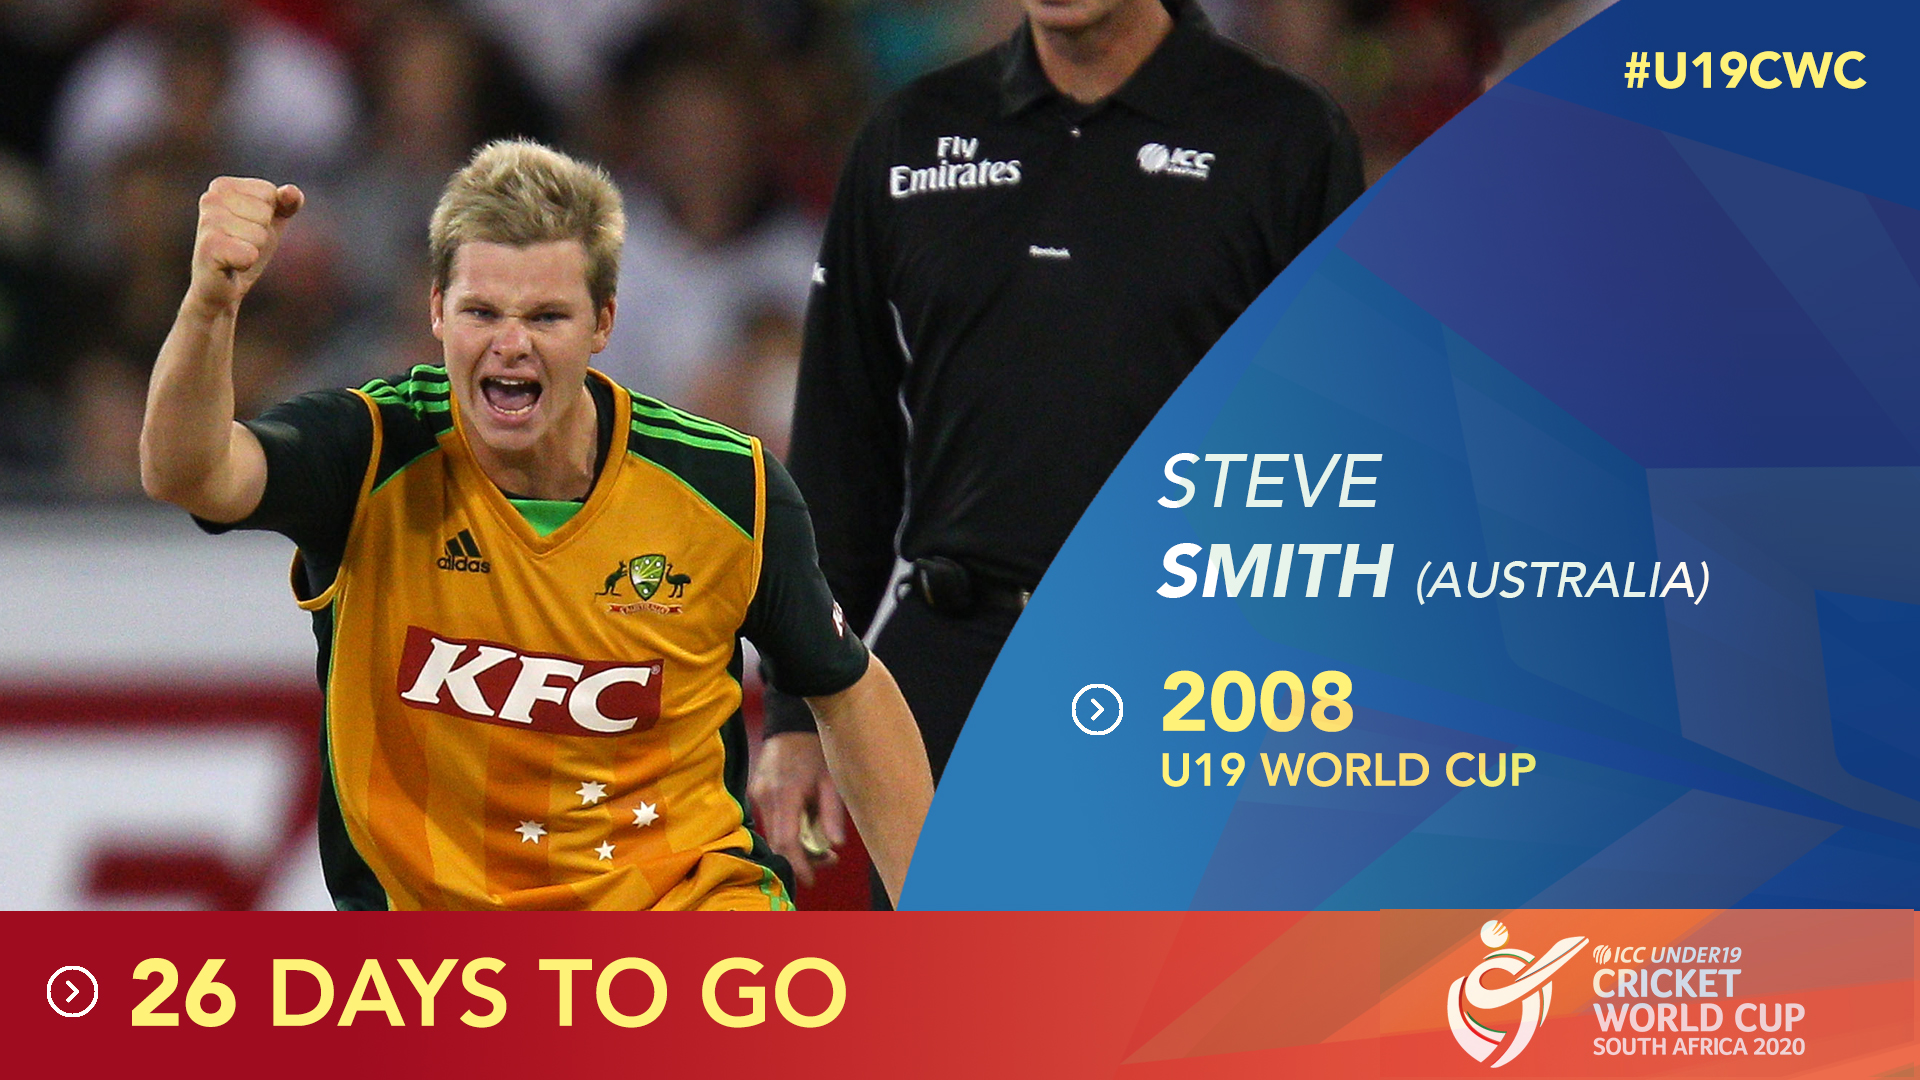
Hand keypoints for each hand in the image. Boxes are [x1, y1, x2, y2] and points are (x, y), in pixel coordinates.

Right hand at [188, 177, 303, 312]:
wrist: (223, 286)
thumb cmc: (246, 248)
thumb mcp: (272, 221)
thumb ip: (286, 203)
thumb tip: (291, 192)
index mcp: (223, 186)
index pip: (269, 192)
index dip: (268, 217)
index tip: (248, 228)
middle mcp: (210, 198)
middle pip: (265, 213)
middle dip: (262, 234)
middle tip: (241, 244)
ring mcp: (207, 222)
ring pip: (260, 234)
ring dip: (254, 250)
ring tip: (235, 254)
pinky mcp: (208, 248)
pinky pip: (249, 253)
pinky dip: (246, 263)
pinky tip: (230, 264)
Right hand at [749, 732, 846, 888]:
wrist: (792, 721)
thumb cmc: (816, 749)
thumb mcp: (831, 780)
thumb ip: (832, 814)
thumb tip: (835, 845)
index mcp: (785, 794)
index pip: (787, 841)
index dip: (799, 864)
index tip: (811, 878)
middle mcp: (766, 796)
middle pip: (778, 842)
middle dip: (800, 858)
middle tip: (827, 861)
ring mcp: (757, 793)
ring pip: (773, 832)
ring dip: (793, 844)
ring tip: (820, 845)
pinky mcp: (756, 790)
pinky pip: (770, 819)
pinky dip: (786, 829)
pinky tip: (804, 826)